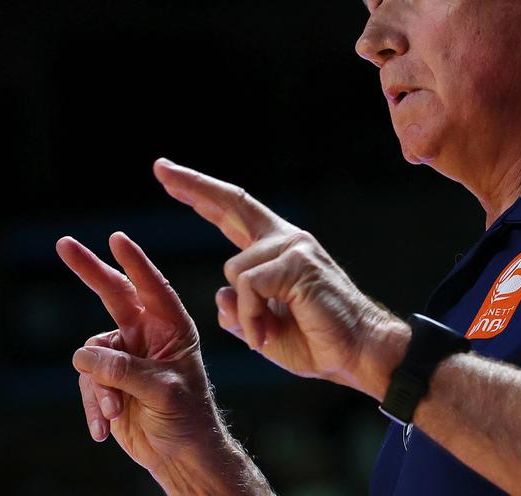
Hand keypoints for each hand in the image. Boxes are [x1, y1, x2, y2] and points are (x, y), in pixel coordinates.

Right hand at [57, 232, 234, 474]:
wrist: (179, 453)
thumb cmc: (186, 416)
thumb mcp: (162, 389)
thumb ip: (124, 369)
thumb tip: (83, 356)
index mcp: (172, 328)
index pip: (152, 288)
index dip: (135, 262)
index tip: (116, 238)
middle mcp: (147, 334)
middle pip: (113, 294)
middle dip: (89, 270)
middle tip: (64, 243)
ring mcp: (124, 355)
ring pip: (91, 355)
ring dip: (100, 387)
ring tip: (117, 412)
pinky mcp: (107, 379)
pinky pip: (86, 382)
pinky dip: (93, 405)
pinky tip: (103, 428)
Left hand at [153, 157, 408, 400]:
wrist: (359, 353)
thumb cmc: (317, 343)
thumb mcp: (262, 328)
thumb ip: (238, 310)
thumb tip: (219, 296)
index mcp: (276, 251)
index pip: (232, 214)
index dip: (201, 195)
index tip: (169, 176)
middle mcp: (285, 240)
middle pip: (232, 203)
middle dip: (193, 186)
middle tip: (160, 168)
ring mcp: (293, 247)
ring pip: (234, 270)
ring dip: (243, 312)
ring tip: (265, 335)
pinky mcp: (297, 263)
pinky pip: (248, 286)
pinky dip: (251, 316)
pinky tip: (266, 335)